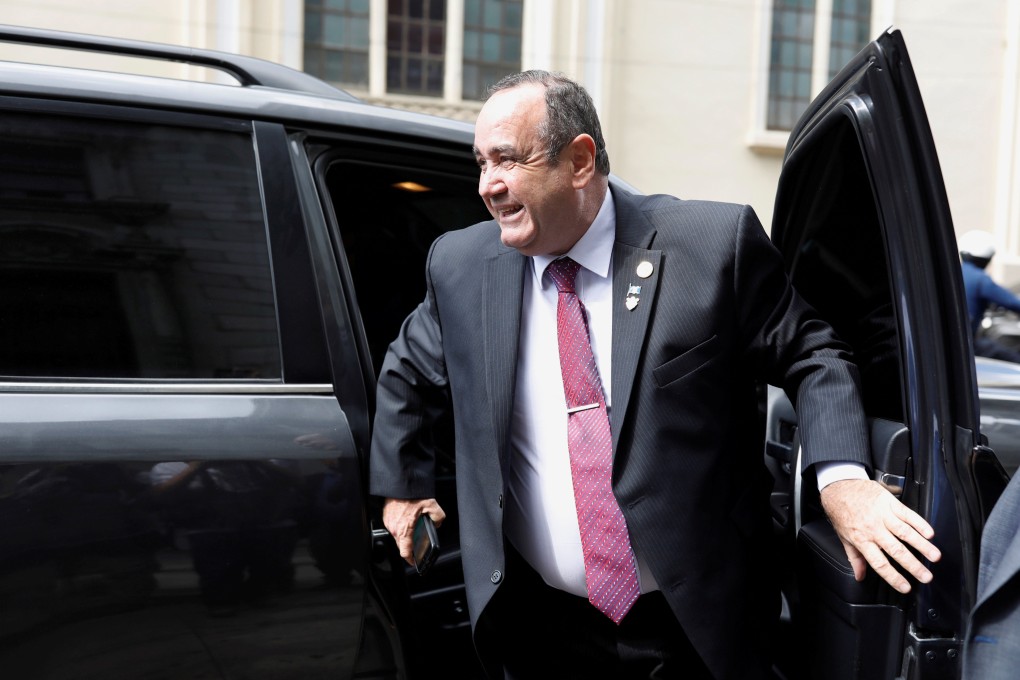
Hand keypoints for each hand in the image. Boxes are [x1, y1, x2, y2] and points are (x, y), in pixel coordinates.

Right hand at [382, 497, 445, 566]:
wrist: (399, 483)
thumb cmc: (411, 493)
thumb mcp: (432, 505)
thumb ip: (438, 517)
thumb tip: (437, 523)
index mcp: (405, 529)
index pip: (405, 551)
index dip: (410, 559)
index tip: (413, 561)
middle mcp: (395, 528)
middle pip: (401, 544)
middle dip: (409, 545)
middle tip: (417, 543)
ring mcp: (389, 522)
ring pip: (397, 535)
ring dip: (404, 534)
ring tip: (413, 527)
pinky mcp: (386, 516)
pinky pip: (393, 526)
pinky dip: (400, 526)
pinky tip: (407, 518)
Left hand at [820, 478, 940, 592]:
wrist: (839, 486)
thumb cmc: (841, 512)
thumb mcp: (844, 537)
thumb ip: (855, 557)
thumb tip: (859, 576)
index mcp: (862, 540)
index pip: (879, 563)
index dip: (893, 577)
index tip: (906, 587)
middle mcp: (873, 529)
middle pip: (896, 551)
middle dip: (914, 566)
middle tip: (926, 576)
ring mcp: (882, 515)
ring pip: (905, 533)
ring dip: (922, 546)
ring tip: (935, 556)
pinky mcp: (889, 502)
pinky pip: (907, 514)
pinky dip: (920, 523)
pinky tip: (929, 533)